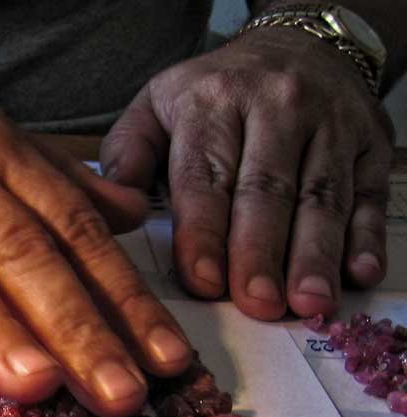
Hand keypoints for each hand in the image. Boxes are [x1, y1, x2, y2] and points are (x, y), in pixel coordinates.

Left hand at [101, 26, 394, 319]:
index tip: (204, 282)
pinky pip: (370, 193)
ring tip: (308, 303)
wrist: (295, 46)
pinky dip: (367, 237)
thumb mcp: (156, 106)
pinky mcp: (372, 142)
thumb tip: (110, 207)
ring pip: (323, 197)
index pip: (205, 178)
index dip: (205, 234)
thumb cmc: (213, 95)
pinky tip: (359, 274)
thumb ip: (128, 155)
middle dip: (262, 254)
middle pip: (268, 192)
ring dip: (316, 256)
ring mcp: (331, 124)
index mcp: (213, 104)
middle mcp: (277, 109)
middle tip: (258, 305)